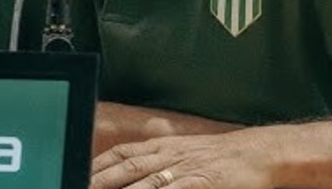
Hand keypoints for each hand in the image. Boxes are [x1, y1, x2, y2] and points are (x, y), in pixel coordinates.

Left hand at [90, 129, 277, 188]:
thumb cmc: (217, 158)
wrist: (256, 154)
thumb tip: (128, 173)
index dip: (96, 165)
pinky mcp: (201, 183)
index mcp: (162, 146)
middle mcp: (168, 155)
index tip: (75, 174)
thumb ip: (155, 162)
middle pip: (125, 168)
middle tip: (78, 187)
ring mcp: (184, 169)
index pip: (120, 153)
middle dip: (99, 181)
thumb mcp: (182, 152)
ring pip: (144, 182)